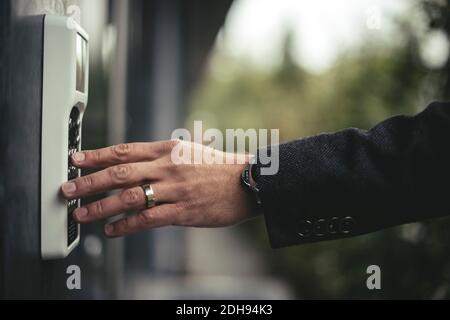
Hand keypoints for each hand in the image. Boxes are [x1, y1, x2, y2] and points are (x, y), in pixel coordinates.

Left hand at [61, 140, 259, 237]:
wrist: (246, 183)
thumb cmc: (217, 168)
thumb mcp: (188, 152)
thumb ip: (160, 158)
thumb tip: (133, 167)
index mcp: (167, 150)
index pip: (124, 150)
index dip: (97, 155)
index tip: (76, 159)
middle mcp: (168, 167)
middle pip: (120, 172)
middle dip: (90, 181)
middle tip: (67, 189)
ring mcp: (175, 189)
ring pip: (130, 197)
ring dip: (102, 207)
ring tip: (83, 214)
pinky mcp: (183, 211)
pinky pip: (148, 219)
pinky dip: (126, 225)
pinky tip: (112, 230)